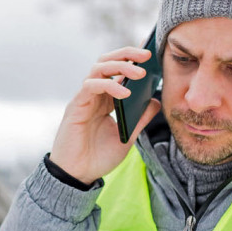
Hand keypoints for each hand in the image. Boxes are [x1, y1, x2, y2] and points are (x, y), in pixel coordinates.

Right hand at [49, 47, 161, 184]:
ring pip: (98, 68)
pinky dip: (109, 85)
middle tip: (147, 55)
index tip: (151, 55)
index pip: (117, 71)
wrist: (78, 176)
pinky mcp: (76, 106)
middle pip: (106, 62)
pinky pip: (91, 86)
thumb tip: (156, 101)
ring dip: (120, 66)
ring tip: (140, 73)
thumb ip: (140, 119)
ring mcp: (84, 99)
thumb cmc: (98, 158)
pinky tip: (125, 93)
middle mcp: (94, 95)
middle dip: (126, 54)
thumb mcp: (127, 136)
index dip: (132, 59)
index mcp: (105, 100)